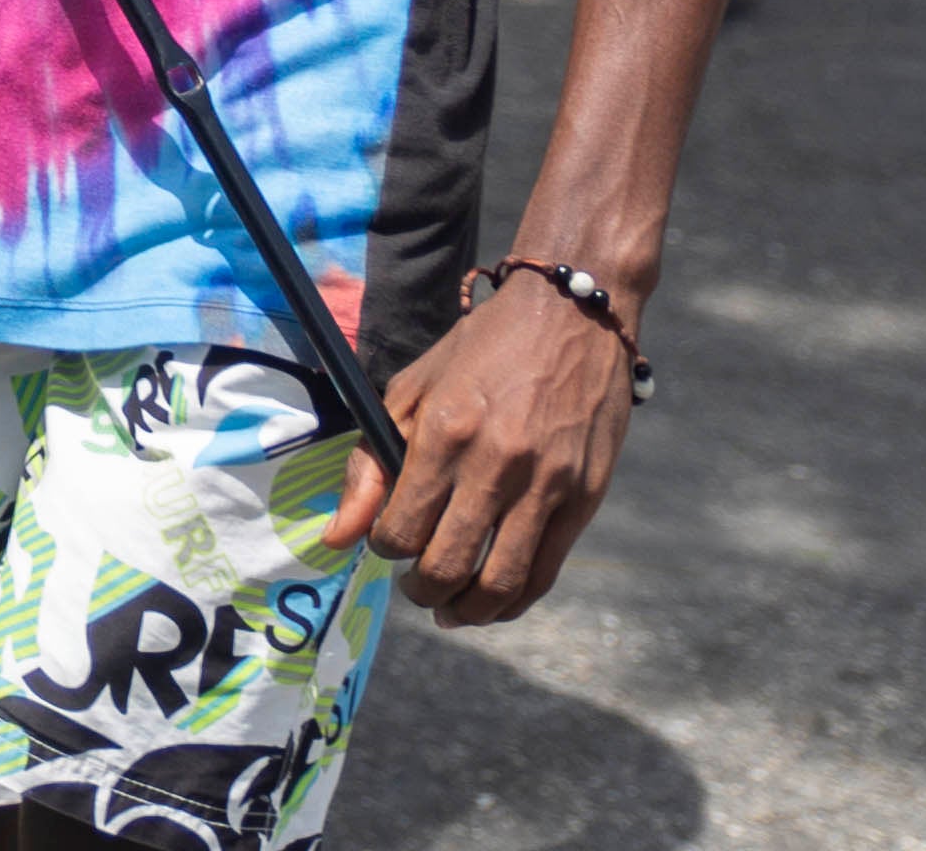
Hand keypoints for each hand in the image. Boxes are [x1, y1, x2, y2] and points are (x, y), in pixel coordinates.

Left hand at [330, 279, 632, 625]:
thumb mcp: (415, 388)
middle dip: (420, 589)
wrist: (573, 314)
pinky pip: (545, 573)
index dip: (384, 547)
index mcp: (445, 431)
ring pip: (500, 584)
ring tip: (450, 608)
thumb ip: (371, 463)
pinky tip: (494, 600)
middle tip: (415, 586)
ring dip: (467, 610)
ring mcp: (547, 484)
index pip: (400, 527)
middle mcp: (496, 463)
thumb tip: (339, 536)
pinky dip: (515, 601)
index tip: (387, 540)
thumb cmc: (484, 349)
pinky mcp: (586, 498)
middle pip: (447, 565)